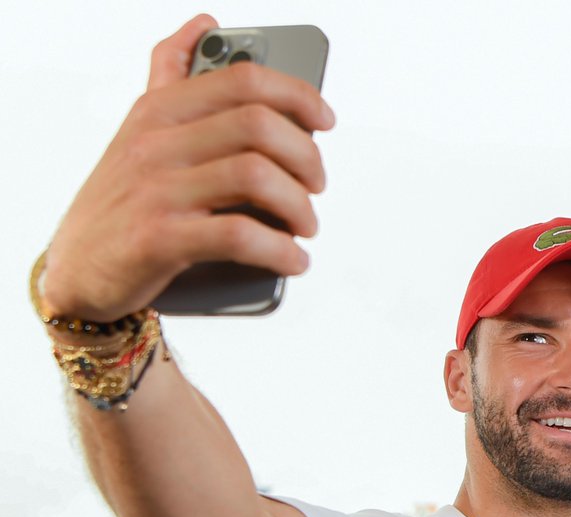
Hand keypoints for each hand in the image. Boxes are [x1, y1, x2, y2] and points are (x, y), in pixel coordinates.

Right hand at [42, 13, 334, 319]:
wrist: (76, 269)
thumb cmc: (120, 203)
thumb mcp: (137, 129)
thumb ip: (169, 76)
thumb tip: (205, 22)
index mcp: (159, 110)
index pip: (243, 81)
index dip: (298, 96)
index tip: (324, 121)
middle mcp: (156, 143)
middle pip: (258, 126)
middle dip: (306, 157)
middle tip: (316, 185)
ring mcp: (157, 190)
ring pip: (254, 176)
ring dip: (298, 206)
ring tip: (306, 226)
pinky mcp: (160, 240)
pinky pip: (238, 236)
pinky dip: (279, 250)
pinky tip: (292, 260)